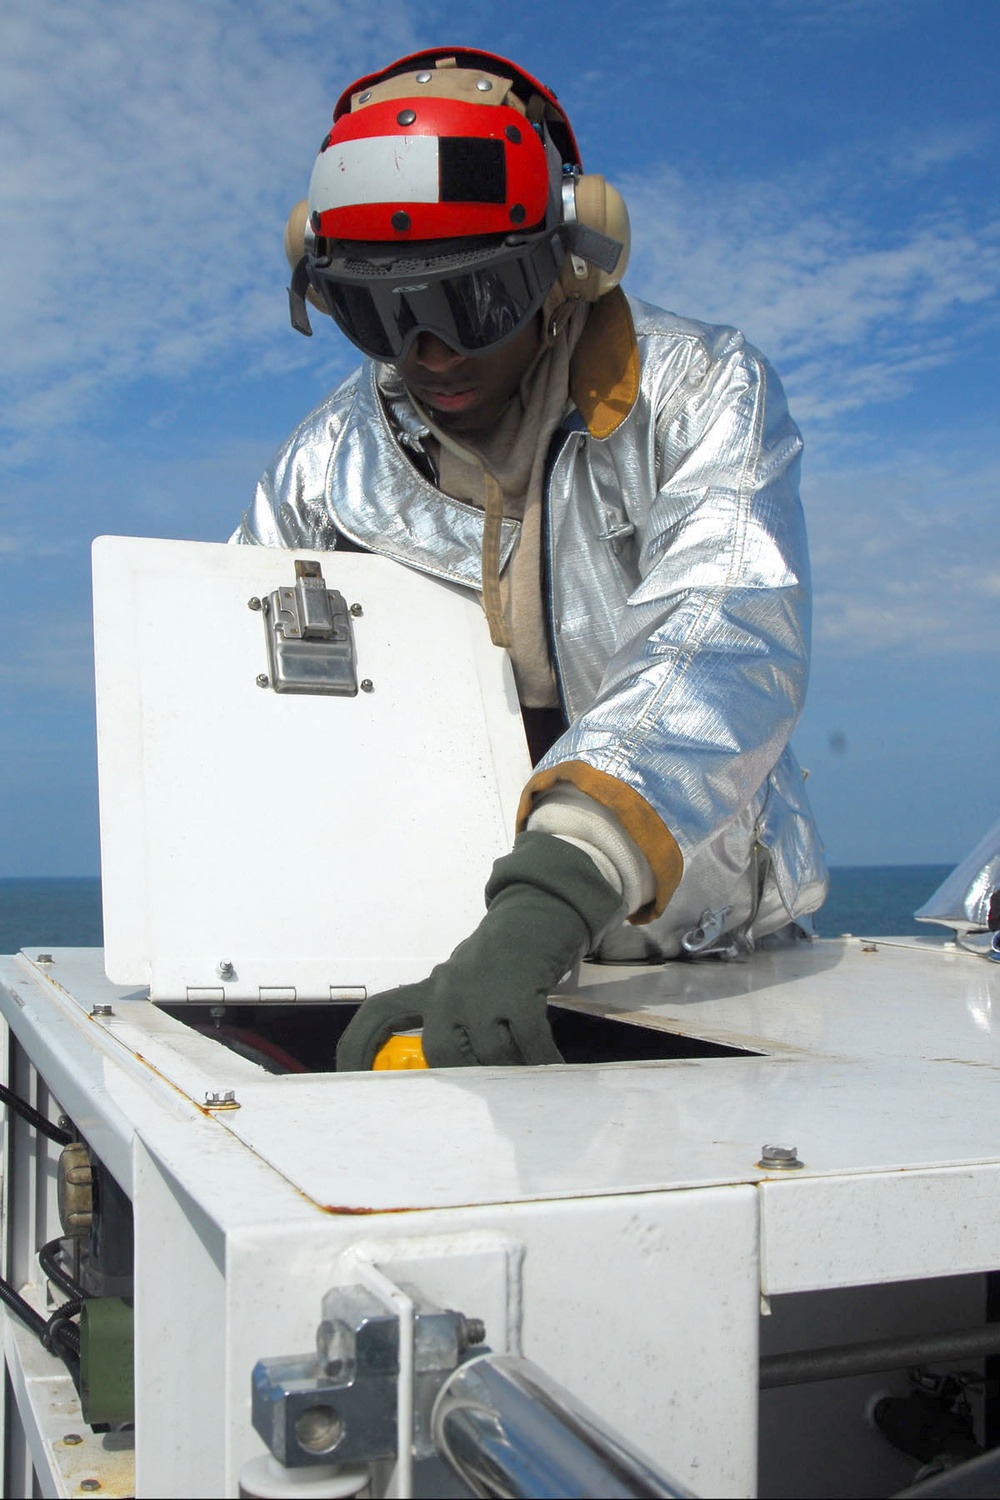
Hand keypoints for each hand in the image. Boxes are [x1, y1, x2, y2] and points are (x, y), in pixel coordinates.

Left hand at [336, 832, 620, 1068]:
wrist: (540, 911)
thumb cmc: (504, 958)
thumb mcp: (467, 984)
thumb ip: (455, 1023)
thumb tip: (460, 1078)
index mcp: (430, 986)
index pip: (379, 1014)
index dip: (358, 1048)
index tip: (352, 1079)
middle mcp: (447, 986)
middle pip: (441, 1052)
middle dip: (468, 1075)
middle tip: (492, 1084)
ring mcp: (481, 987)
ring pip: (488, 1053)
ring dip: (512, 1069)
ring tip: (530, 1071)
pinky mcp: (518, 989)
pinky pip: (527, 1042)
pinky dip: (540, 1058)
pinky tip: (551, 1064)